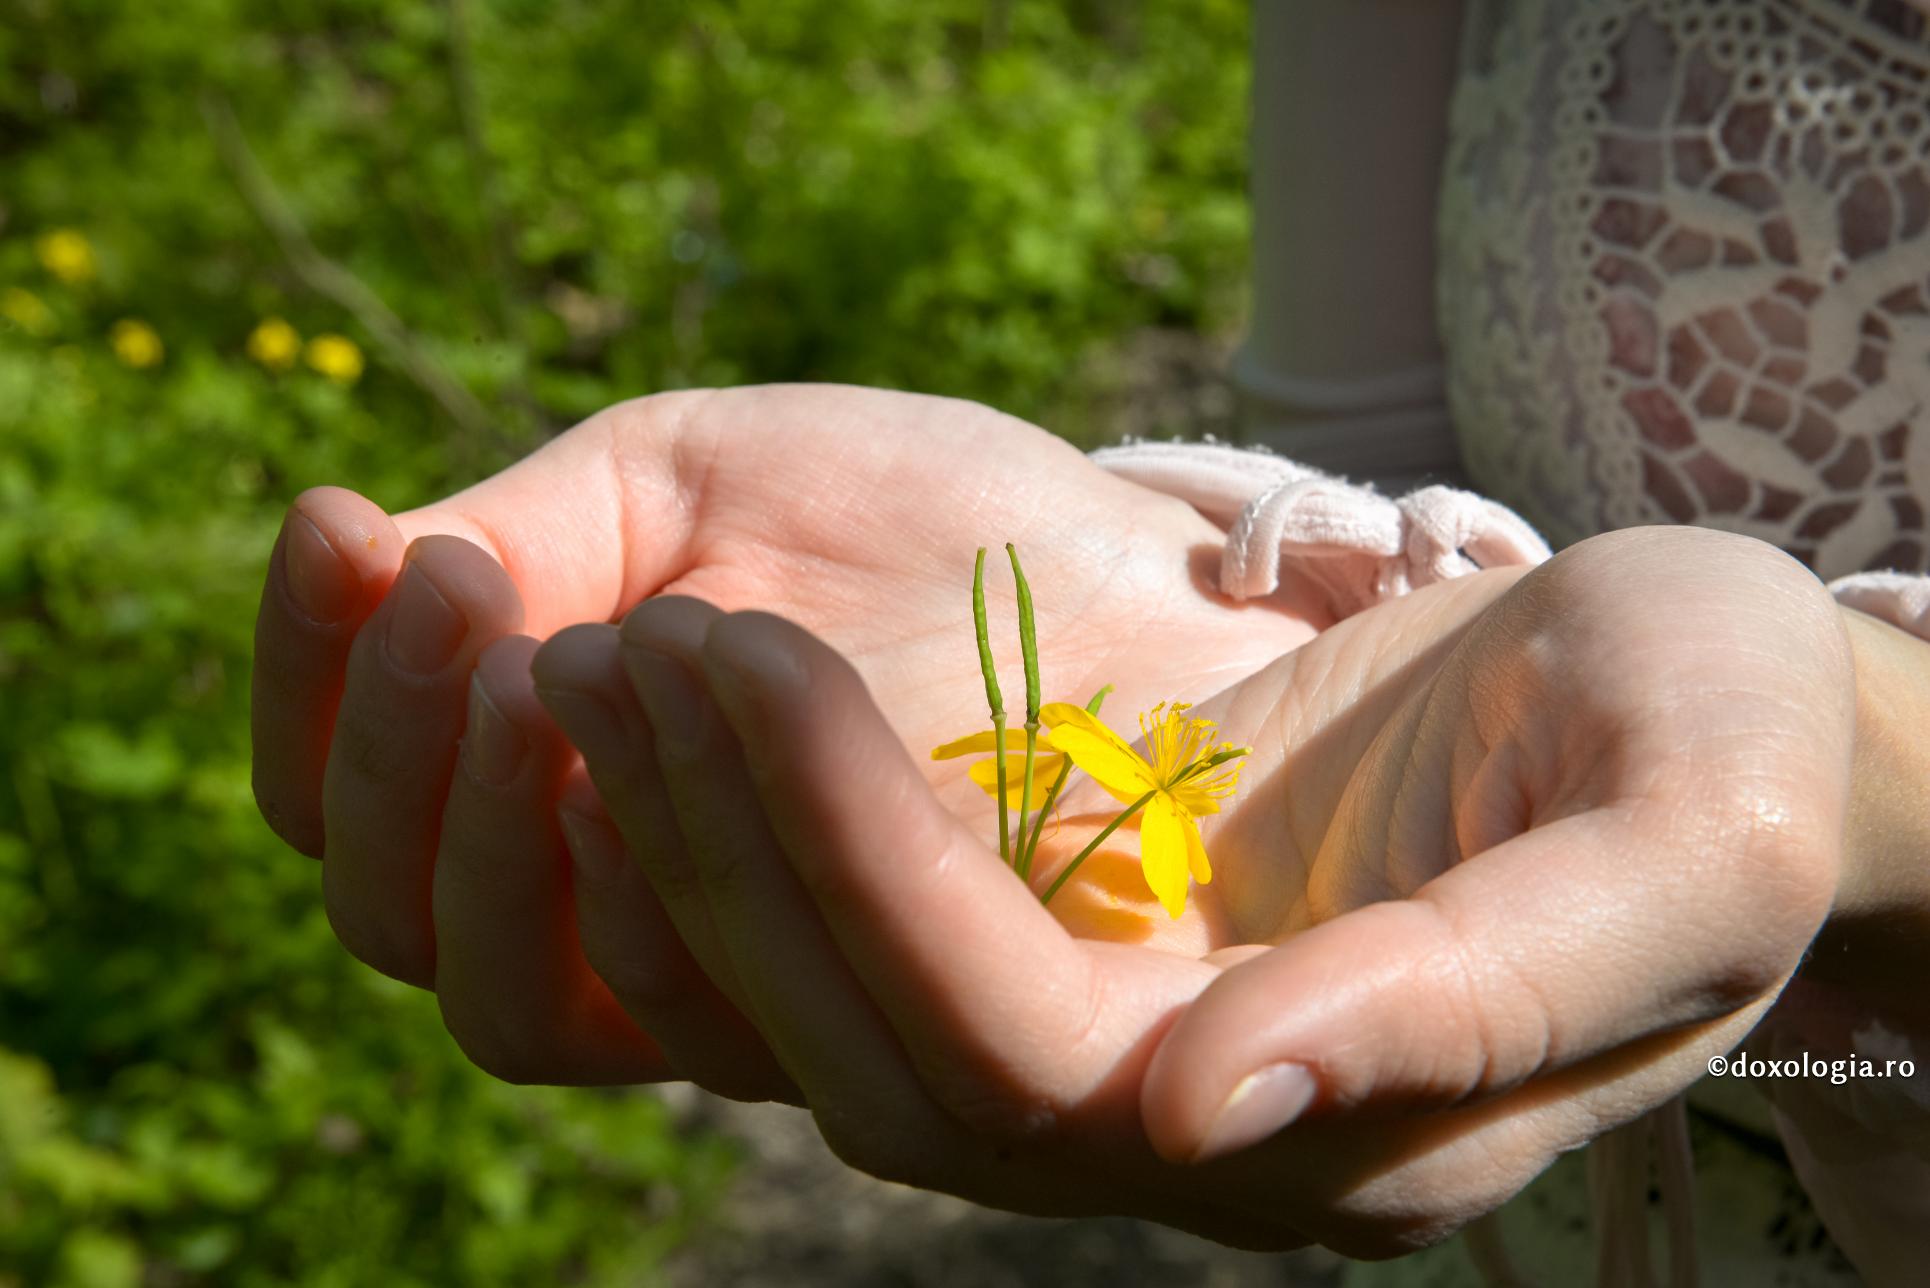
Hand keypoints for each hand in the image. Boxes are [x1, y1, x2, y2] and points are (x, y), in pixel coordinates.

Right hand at [249, 385, 1319, 1089]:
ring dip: (480, 823)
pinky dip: (622, 890)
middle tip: (452, 585)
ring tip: (550, 657)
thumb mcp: (705, 482)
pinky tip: (646, 763)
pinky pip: (665, 1019)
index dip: (309, 670)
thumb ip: (534, 540)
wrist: (1128, 585)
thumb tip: (361, 563)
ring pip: (499, 999)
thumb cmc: (919, 525)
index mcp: (547, 770)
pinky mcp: (830, 1022)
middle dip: (388, 743)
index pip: (343, 790)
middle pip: (390, 914)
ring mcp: (710, 971)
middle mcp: (602, 896)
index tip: (343, 520)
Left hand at [562, 524, 1859, 1253]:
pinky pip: (868, 941)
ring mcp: (1122, 1051)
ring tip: (616, 652)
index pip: (1031, 1055)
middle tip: (625, 641)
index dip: (869, 870)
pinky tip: (684, 702)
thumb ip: (1479, 999)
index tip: (751, 656)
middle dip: (737, 846)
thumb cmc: (1721, 746)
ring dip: (709, 839)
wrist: (1690, 710)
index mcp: (1333, 1130)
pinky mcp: (1084, 955)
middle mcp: (1193, 1127)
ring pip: (844, 1015)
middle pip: (890, 1054)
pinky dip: (756, 829)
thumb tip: (1216, 1107)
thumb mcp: (1680, 844)